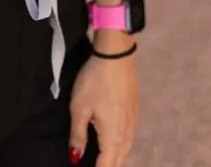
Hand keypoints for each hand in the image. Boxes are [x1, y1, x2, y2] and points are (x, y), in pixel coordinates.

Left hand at [69, 48, 138, 166]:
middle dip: (106, 166)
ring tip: (100, 158)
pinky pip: (129, 139)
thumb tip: (75, 158)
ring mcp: (134, 124)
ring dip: (114, 158)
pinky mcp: (135, 113)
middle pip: (118, 162)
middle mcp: (127, 135)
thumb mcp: (79, 107)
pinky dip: (119, 147)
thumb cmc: (94, 81)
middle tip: (91, 163)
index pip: (106, 166)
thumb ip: (77, 135)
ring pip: (125, 151)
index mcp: (113, 137)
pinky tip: (111, 141)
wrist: (115, 56)